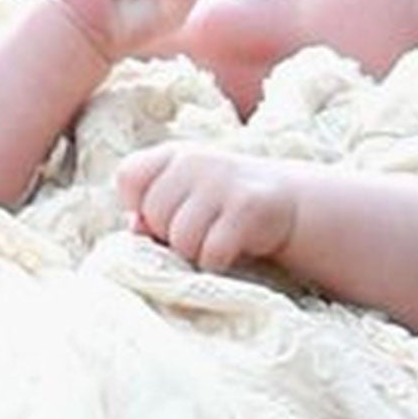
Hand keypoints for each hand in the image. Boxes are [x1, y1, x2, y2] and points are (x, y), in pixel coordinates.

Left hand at [115, 145, 299, 272]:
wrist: (289, 202)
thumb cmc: (220, 204)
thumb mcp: (183, 197)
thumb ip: (150, 210)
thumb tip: (135, 228)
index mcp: (172, 154)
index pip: (128, 176)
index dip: (136, 205)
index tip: (158, 217)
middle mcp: (194, 160)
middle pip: (153, 214)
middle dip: (168, 235)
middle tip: (194, 233)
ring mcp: (221, 181)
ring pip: (181, 238)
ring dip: (193, 253)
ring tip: (210, 242)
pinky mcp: (246, 206)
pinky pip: (211, 252)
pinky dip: (215, 263)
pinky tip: (228, 252)